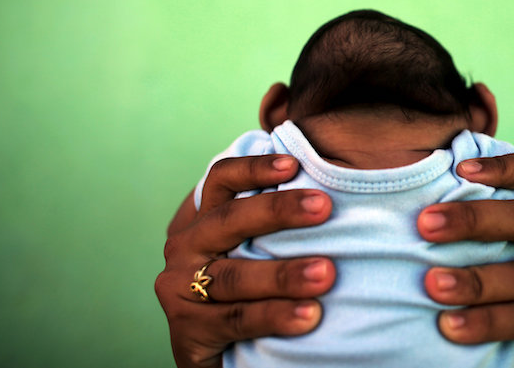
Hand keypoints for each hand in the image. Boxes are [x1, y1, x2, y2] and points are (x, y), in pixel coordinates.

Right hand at [155, 155, 336, 367]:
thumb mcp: (254, 251)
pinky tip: (309, 315)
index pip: (221, 181)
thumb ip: (277, 226)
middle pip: (229, 220)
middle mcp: (186, 247)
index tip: (293, 164)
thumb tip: (334, 194)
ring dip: (283, 274)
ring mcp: (180, 289)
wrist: (221, 355)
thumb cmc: (251, 290)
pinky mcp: (188, 329)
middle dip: (278, 211)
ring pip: (235, 276)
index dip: (253, 168)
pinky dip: (274, 316)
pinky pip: (236, 319)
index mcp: (204, 221)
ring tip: (326, 273)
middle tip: (324, 207)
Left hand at [418, 151, 513, 367]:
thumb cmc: (505, 294)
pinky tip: (453, 326)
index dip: (503, 165)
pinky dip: (488, 322)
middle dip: (473, 219)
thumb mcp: (498, 254)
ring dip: (475, 281)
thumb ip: (479, 232)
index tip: (460, 170)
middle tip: (426, 226)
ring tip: (433, 286)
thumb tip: (420, 214)